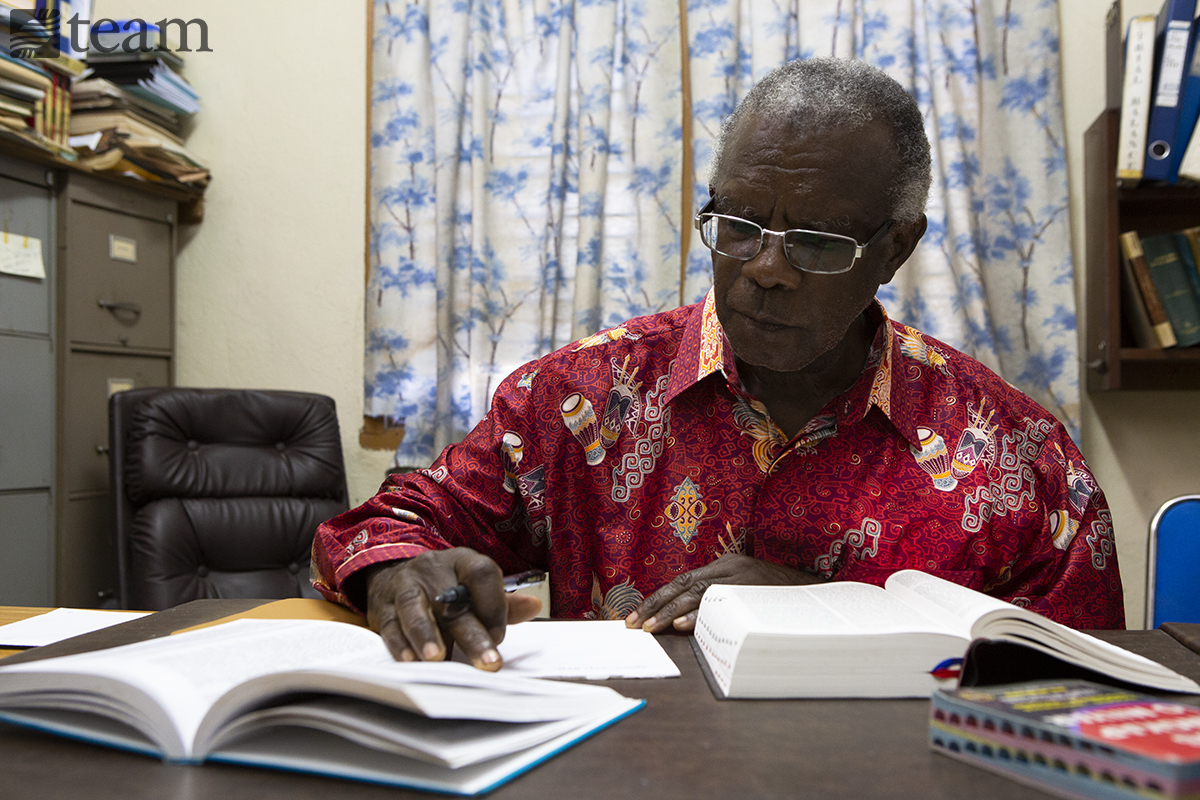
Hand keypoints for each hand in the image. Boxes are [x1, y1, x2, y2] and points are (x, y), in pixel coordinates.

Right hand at [364, 548, 542, 669]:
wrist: (394, 573)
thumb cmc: (445, 588)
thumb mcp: (473, 587)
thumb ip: (501, 602)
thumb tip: (533, 606)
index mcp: (462, 562)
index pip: (482, 573)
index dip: (494, 604)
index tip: (500, 636)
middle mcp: (432, 571)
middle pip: (452, 601)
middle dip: (471, 634)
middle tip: (488, 662)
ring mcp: (404, 587)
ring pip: (414, 608)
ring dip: (427, 634)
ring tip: (438, 658)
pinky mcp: (381, 607)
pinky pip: (389, 625)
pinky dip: (400, 644)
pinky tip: (410, 661)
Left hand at [625, 554, 822, 632]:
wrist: (820, 590)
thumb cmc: (782, 596)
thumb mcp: (749, 590)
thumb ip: (722, 597)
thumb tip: (688, 621)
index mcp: (727, 565)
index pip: (684, 581)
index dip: (658, 598)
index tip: (637, 615)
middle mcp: (731, 568)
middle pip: (684, 585)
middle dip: (655, 605)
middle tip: (634, 624)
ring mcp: (742, 579)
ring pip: (697, 594)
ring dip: (670, 613)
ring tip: (651, 627)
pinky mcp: (753, 591)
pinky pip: (720, 604)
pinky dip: (699, 615)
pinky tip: (683, 626)